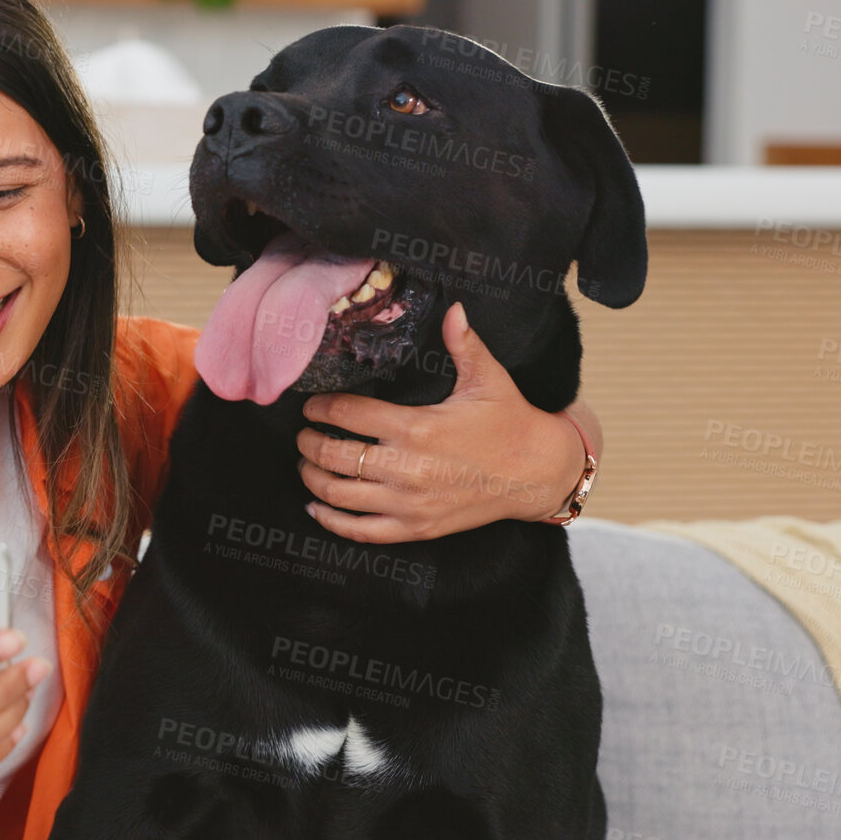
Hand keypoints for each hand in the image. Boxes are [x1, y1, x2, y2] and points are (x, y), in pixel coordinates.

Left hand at [294, 301, 588, 542]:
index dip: (321, 408)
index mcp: (417, 427)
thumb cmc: (510, 423)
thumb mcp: (488, 379)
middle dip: (309, 443)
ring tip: (306, 465)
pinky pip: (362, 530)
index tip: (311, 406)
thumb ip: (464, 344)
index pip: (348, 414)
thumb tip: (453, 308)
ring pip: (340, 495)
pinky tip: (316, 507)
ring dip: (313, 479)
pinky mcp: (416, 527)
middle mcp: (407, 468)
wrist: (537, 473)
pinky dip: (332, 521)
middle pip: (335, 455)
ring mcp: (409, 502)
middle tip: (302, 435)